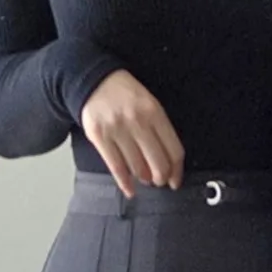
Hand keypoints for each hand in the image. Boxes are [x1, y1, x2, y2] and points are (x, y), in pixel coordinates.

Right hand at [79, 69, 186, 196]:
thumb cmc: (124, 95)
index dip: (176, 171)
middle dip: (161, 178)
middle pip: (158, 163)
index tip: (175, 181)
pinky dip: (125, 183)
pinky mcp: (100, 137)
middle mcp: (138, 121)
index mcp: (154, 112)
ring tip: (144, 178)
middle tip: (159, 181)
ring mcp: (118, 130)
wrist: (94, 80)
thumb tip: (167, 162)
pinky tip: (130, 190)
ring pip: (138, 167)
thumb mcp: (149, 104)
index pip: (174, 150)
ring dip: (143, 178)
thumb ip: (159, 129)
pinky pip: (116, 167)